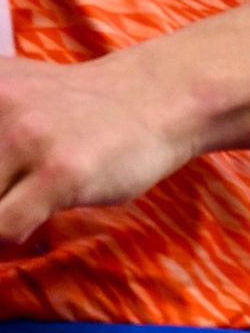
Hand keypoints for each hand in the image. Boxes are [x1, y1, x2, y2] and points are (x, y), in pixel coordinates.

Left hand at [0, 47, 201, 247]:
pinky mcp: (59, 172)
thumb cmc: (77, 106)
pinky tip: (29, 222)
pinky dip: (5, 240)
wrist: (152, 98)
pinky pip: (6, 227)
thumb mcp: (8, 91)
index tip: (0, 186)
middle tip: (12, 199)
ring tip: (20, 210)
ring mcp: (25, 137)